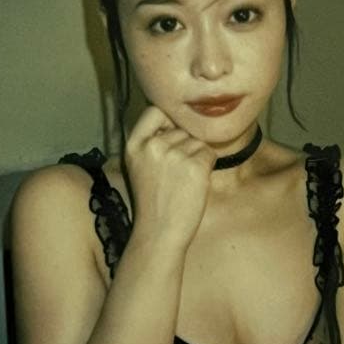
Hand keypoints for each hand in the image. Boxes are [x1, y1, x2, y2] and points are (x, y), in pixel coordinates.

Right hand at [124, 105, 215, 247]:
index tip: (171, 136)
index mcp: (134, 144)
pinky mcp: (194, 166)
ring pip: (197, 141)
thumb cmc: (153, 202)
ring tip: (182, 181)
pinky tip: (194, 184)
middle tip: (175, 174)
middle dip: (184, 145)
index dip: (168, 121)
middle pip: (181, 129)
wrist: (159, 233)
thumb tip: (178, 121)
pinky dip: (207, 167)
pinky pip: (210, 153)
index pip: (155, 110)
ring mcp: (174, 155)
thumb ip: (152, 142)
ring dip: (196, 157)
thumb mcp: (139, 166)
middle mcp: (153, 145)